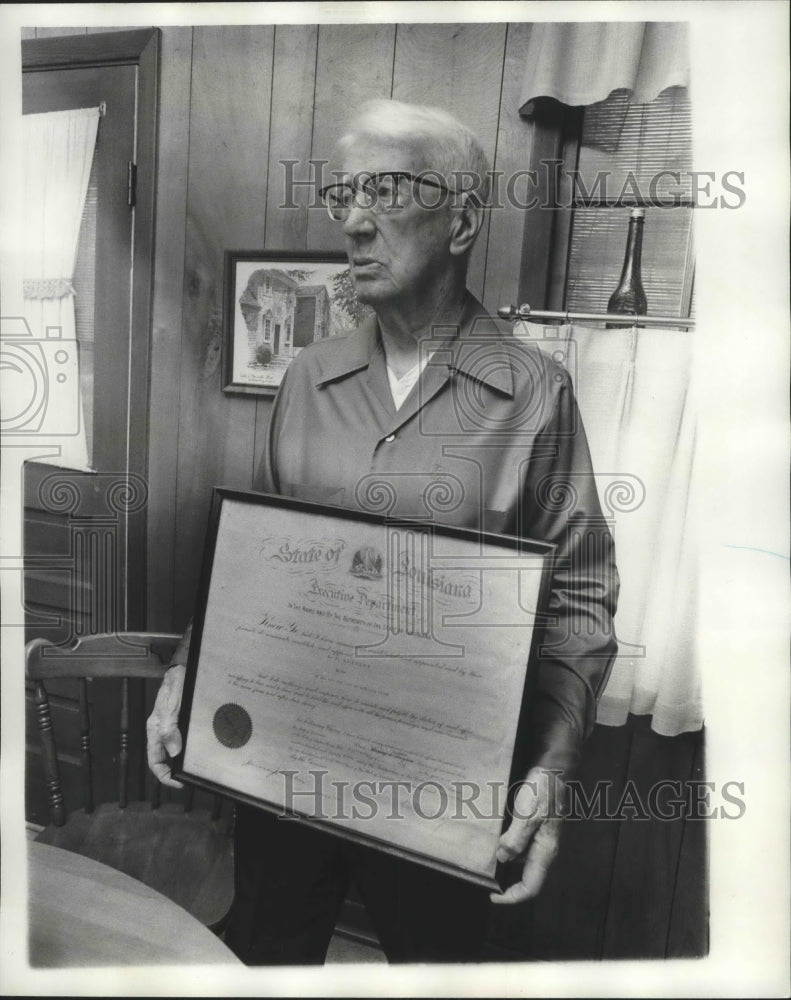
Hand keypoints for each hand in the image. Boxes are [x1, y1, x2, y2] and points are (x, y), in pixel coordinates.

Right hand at [146, 664, 185, 787]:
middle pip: (164, 759)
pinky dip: (189, 748)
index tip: (179, 782)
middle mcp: (160, 730)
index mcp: (155, 729)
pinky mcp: (179, 721)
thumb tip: (174, 752)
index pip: (154, 761)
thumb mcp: (172, 705)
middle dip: (174, 771)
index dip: (164, 776)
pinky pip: (182, 740)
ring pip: (174, 751)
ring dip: (183, 760)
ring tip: (197, 765)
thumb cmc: (176, 683)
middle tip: (191, 776)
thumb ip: (170, 727)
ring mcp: (170, 726)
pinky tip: (201, 749)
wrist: (183, 668)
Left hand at [490, 766, 565, 904]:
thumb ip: (515, 839)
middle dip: (506, 881)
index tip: (493, 896)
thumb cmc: (542, 791)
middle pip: (526, 876)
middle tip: (486, 876)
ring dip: (505, 861)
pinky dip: (507, 845)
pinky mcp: (536, 828)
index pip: (531, 886)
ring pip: (521, 860)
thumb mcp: (527, 815)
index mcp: (545, 851)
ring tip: (485, 857)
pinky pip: (520, 845)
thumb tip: (502, 859)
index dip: (513, 897)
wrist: (552, 770)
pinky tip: (494, 838)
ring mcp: (540, 839)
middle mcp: (544, 849)